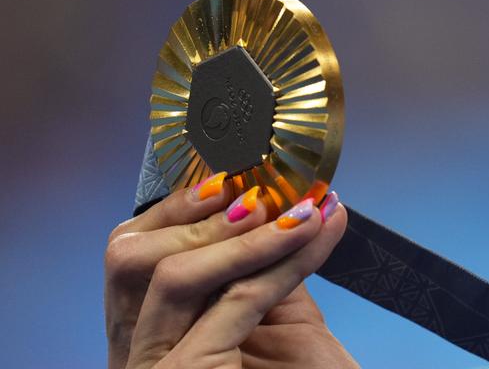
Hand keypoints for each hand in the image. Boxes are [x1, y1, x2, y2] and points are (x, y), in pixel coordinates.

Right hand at [105, 176, 354, 367]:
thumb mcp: (274, 322)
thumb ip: (260, 270)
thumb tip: (277, 199)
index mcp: (153, 340)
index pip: (136, 257)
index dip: (179, 209)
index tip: (233, 171)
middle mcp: (139, 358)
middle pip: (136, 261)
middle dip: (206, 215)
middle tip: (272, 184)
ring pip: (176, 277)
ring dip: (248, 232)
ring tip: (304, 206)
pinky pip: (237, 301)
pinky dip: (284, 259)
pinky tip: (319, 231)